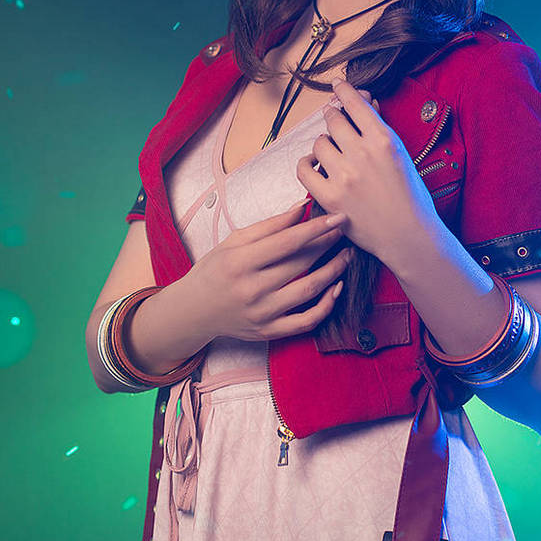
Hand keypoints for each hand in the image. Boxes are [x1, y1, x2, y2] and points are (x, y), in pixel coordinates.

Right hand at [184, 201, 352, 341]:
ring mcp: (262, 314)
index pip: (288, 242)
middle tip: (344, 232)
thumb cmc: (215, 270)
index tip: (338, 217)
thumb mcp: (234, 241)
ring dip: (334, 271)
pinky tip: (336, 287)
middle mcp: (251, 289)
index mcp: (240, 262)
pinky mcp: (269, 331)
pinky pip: (306, 321)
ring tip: (346, 256)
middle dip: (328, 245)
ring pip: (309, 291)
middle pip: (301, 264)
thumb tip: (302, 209)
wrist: (194, 311)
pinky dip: (326, 306)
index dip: (317, 228)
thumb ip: (270, 225)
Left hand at [296, 78, 440, 265]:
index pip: (355, 103)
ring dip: (324, 144)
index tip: (338, 85)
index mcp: (383, 140)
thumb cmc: (410, 195)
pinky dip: (307, 164)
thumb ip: (379, 129)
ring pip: (319, 143)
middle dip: (334, 118)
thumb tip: (365, 102)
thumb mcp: (401, 155)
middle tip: (336, 123)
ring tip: (333, 153)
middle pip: (333, 120)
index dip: (344, 90)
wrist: (408, 234)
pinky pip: (304, 169)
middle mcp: (361, 154)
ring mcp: (343, 176)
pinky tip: (315, 165)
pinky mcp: (329, 197)